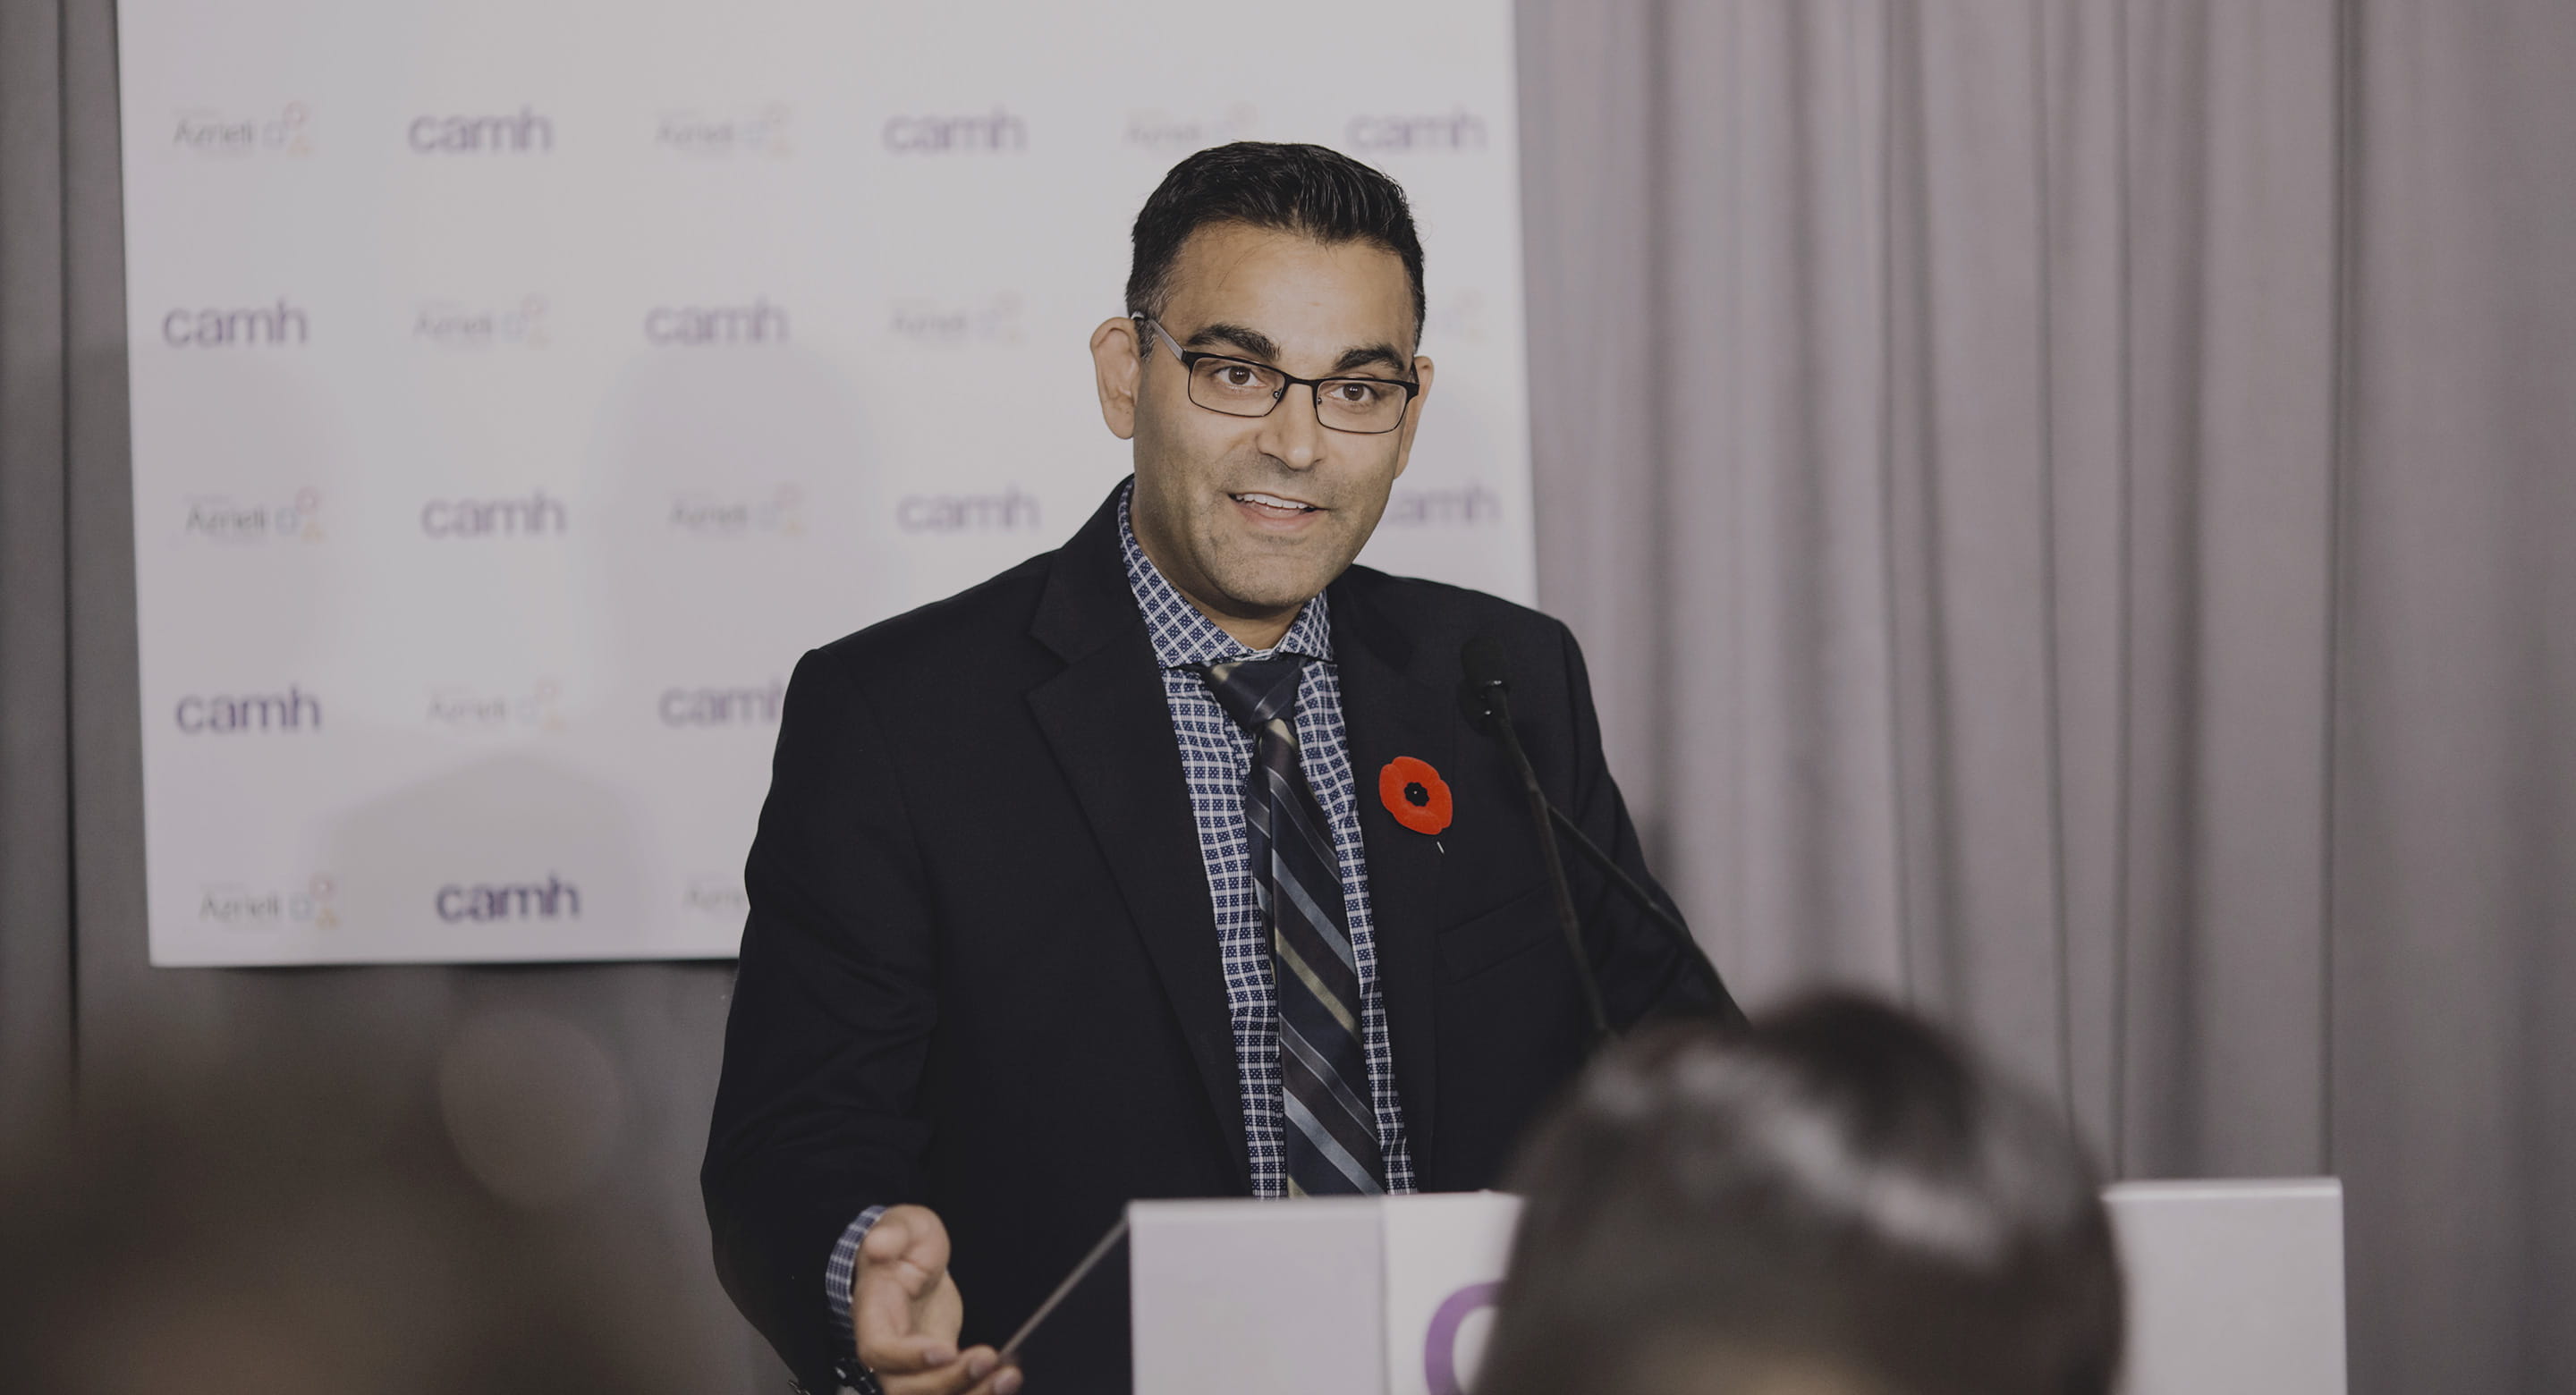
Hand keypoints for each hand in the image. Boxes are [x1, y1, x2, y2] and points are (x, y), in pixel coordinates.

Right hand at [851, 1205, 1021, 1394]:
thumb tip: (878, 1243)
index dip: (909, 1358)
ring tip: (1007, 1377)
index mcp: (873, 1316)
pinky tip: (1007, 1376)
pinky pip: (955, 1391)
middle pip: (906, 1389)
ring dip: (972, 1394)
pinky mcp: (940, 1369)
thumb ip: (891, 1233)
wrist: (914, 1258)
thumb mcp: (902, 1224)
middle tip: (987, 1359)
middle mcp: (890, 1350)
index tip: (945, 1349)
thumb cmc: (905, 1242)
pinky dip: (981, 1391)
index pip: (879, 1351)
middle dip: (948, 1382)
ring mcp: (915, 1364)